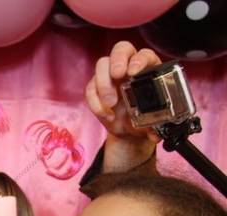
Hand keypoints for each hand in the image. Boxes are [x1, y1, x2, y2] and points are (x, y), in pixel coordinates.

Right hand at [84, 41, 162, 171]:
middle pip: (121, 49)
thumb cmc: (143, 119)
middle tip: (117, 75)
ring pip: (102, 64)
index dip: (139, 59)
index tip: (134, 72)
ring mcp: (110, 75)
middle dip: (118, 60)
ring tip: (110, 103)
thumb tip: (156, 135)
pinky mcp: (96, 86)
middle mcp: (128, 67)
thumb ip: (154, 127)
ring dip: (104, 83)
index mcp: (148, 69)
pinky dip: (95, 102)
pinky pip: (90, 88)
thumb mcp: (151, 123)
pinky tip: (106, 115)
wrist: (129, 130)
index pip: (143, 54)